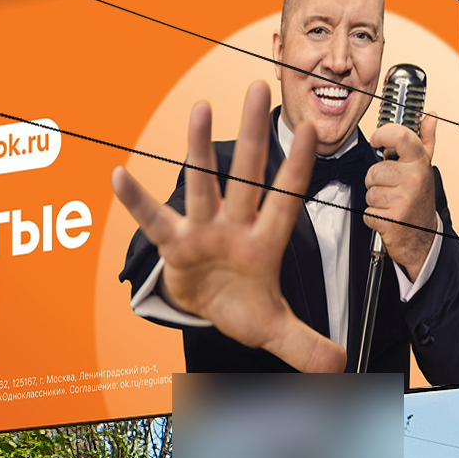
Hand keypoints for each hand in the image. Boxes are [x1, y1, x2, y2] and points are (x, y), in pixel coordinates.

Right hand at [110, 83, 343, 371]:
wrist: (210, 311)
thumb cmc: (245, 306)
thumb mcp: (277, 330)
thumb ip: (306, 346)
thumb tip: (339, 369)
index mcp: (266, 241)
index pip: (288, 197)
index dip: (298, 167)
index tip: (313, 129)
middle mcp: (236, 225)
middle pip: (246, 174)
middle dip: (253, 135)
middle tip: (258, 88)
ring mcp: (204, 231)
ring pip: (203, 183)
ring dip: (198, 148)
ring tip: (198, 108)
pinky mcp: (175, 245)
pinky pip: (155, 219)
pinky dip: (137, 200)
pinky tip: (119, 175)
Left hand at [361, 107, 449, 284]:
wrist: (425, 236)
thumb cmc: (420, 198)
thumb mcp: (425, 166)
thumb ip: (425, 139)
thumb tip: (431, 116)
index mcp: (420, 163)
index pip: (399, 136)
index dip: (382, 135)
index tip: (376, 140)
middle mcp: (414, 180)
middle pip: (374, 170)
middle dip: (377, 181)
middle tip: (392, 188)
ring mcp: (404, 200)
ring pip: (369, 191)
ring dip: (375, 199)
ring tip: (391, 202)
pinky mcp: (392, 220)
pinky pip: (368, 211)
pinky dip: (374, 216)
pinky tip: (388, 216)